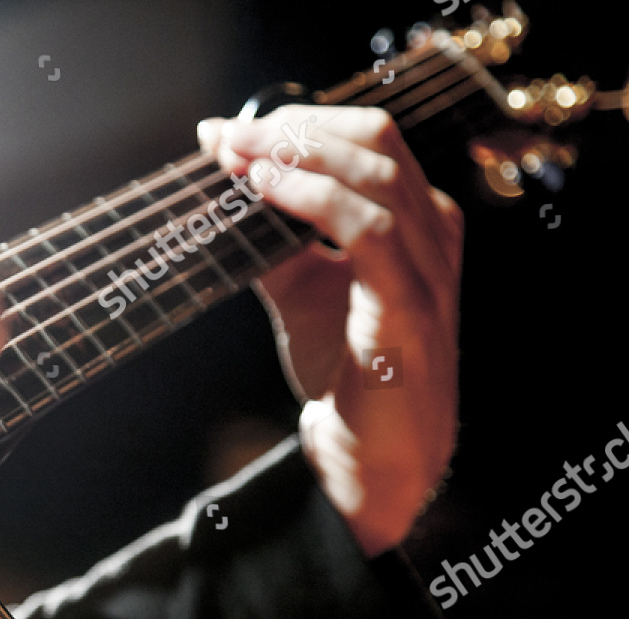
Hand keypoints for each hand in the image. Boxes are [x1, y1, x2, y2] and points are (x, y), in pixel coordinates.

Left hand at [197, 105, 462, 554]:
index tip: (230, 132)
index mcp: (415, 221)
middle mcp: (432, 233)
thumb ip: (276, 242)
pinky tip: (267, 191)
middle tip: (228, 136)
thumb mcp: (302, 292)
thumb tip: (228, 191)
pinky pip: (368, 232)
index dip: (299, 123)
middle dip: (294, 127)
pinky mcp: (407, 308)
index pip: (368, 139)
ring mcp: (428, 269)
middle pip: (376, 139)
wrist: (374, 454)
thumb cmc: (345, 372)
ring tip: (239, 157)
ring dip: (298, 154)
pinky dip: (314, 200)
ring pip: (375, 174)